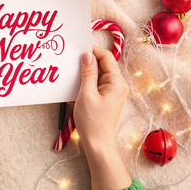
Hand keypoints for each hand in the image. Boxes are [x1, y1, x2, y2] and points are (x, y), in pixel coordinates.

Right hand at [73, 45, 131, 189]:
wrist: (97, 142)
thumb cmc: (92, 121)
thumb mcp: (86, 94)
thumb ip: (87, 73)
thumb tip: (87, 55)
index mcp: (117, 83)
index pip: (106, 58)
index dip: (93, 50)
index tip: (79, 47)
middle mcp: (118, 85)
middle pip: (103, 64)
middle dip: (88, 60)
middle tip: (72, 57)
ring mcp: (112, 91)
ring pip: (99, 73)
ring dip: (86, 71)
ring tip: (72, 70)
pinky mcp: (106, 97)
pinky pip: (97, 82)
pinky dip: (86, 80)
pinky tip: (76, 82)